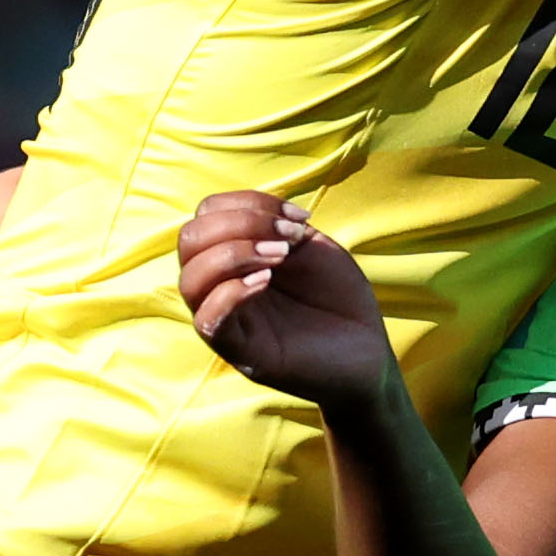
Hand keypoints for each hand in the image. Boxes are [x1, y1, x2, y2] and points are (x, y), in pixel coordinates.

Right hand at [177, 193, 396, 406]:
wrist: (366, 352)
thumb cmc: (337, 297)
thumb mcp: (311, 249)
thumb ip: (278, 228)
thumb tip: (257, 216)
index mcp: (234, 256)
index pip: (207, 214)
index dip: (249, 203)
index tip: (300, 217)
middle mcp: (220, 285)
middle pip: (189, 240)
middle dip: (239, 223)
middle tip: (289, 239)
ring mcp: (227, 319)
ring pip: (190, 278)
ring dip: (234, 254)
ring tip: (281, 257)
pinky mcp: (239, 350)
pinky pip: (207, 320)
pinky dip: (231, 292)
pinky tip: (267, 282)